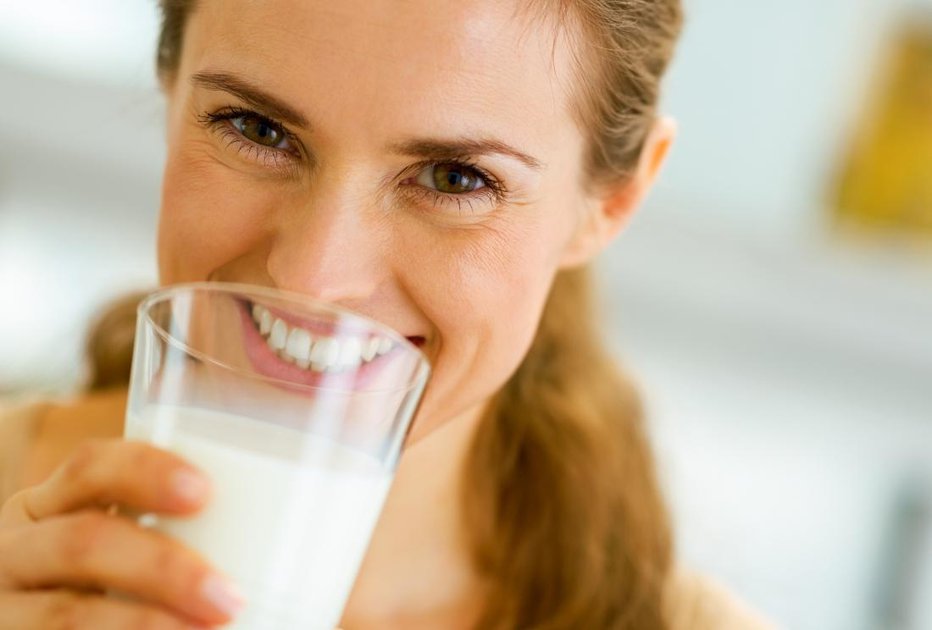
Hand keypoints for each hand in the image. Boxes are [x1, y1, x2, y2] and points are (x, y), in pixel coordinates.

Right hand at [0, 439, 242, 628]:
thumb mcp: (124, 554)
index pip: (91, 467)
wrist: (62, 628)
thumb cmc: (114, 590)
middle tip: (231, 598)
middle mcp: (19, 550)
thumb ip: (197, 538)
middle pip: (83, 542)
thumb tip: (320, 534)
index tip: (205, 492)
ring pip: (68, 617)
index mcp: (54, 506)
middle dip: (163, 569)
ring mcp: (6, 611)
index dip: (145, 472)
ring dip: (143, 627)